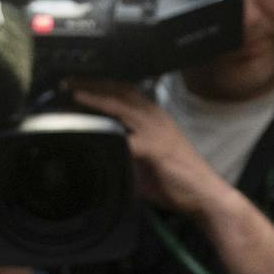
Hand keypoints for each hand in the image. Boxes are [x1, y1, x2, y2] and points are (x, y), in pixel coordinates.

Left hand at [66, 81, 222, 215]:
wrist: (204, 195)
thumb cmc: (174, 179)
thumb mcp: (144, 161)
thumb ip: (122, 153)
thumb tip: (96, 155)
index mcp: (154, 118)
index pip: (126, 93)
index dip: (102, 85)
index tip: (79, 81)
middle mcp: (155, 118)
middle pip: (121, 92)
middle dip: (94, 83)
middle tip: (69, 79)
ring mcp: (156, 131)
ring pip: (122, 106)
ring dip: (97, 97)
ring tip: (74, 92)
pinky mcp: (155, 148)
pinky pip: (126, 137)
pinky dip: (106, 132)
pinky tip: (90, 129)